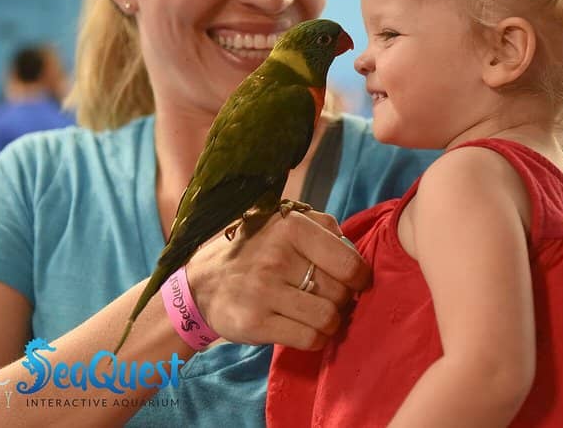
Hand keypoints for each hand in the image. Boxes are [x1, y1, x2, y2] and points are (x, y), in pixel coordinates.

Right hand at [185, 210, 369, 350]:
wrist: (202, 282)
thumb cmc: (255, 250)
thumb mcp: (284, 223)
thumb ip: (322, 228)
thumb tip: (354, 250)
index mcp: (291, 227)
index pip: (348, 262)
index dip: (360, 277)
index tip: (356, 282)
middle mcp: (276, 257)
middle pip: (339, 292)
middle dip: (341, 299)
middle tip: (328, 297)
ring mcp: (264, 292)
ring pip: (327, 318)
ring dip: (330, 322)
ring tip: (318, 314)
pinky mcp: (255, 323)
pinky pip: (308, 339)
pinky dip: (316, 339)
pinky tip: (307, 329)